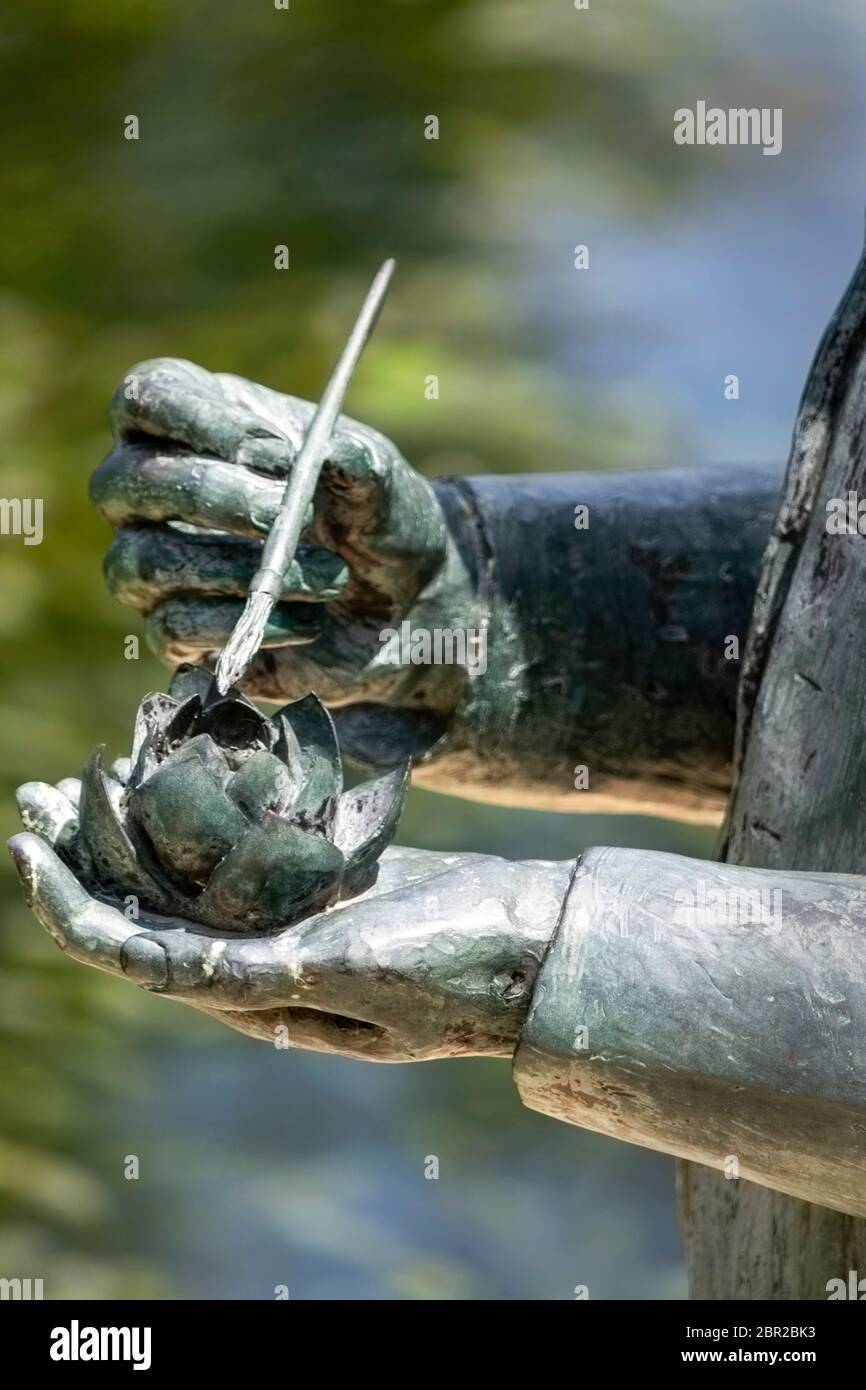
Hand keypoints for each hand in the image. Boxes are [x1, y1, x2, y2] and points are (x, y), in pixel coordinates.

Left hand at [9, 799, 572, 1061]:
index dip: (70, 907)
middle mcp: (260, 961)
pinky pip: (238, 846)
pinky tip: (182, 766)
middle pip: (147, 908)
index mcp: (258, 994)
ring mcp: (287, 920)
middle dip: (82, 854)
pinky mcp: (317, 884)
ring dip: (130, 826)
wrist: (533, 944)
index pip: (136, 955)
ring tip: (87, 768)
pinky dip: (200, 809)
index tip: (27, 847)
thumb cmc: (459, 966)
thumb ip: (270, 976)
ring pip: (187, 873)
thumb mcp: (362, 974)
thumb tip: (175, 968)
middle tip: (36, 791)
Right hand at [91, 360, 477, 743]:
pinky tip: (309, 621)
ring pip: (143, 563)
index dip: (192, 419)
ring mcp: (160, 564)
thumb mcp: (379, 479)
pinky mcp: (179, 632)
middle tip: (282, 512)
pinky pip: (174, 628)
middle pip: (126, 482)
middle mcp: (159, 493)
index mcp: (199, 424)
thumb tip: (327, 455)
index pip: (146, 399)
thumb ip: (355, 459)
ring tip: (328, 576)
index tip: (270, 451)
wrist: (408, 600)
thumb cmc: (376, 517)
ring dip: (236, 571)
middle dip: (208, 497)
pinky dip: (247, 624)